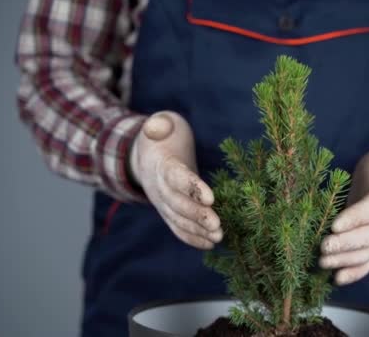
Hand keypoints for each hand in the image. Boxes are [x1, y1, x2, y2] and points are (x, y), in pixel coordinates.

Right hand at [130, 111, 222, 248]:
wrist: (149, 156)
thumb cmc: (165, 137)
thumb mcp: (162, 124)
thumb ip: (161, 124)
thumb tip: (158, 127)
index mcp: (161, 165)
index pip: (175, 177)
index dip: (192, 187)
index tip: (211, 198)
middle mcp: (159, 188)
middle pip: (177, 204)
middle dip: (197, 215)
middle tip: (217, 224)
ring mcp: (163, 203)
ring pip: (178, 220)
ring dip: (198, 230)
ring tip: (219, 235)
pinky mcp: (170, 213)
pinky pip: (179, 228)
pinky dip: (193, 238)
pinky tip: (211, 243)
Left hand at [319, 148, 368, 284]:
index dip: (354, 218)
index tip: (334, 225)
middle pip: (368, 236)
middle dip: (345, 243)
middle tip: (323, 246)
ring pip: (365, 253)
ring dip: (344, 260)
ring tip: (322, 262)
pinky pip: (367, 264)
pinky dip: (353, 273)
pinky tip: (336, 279)